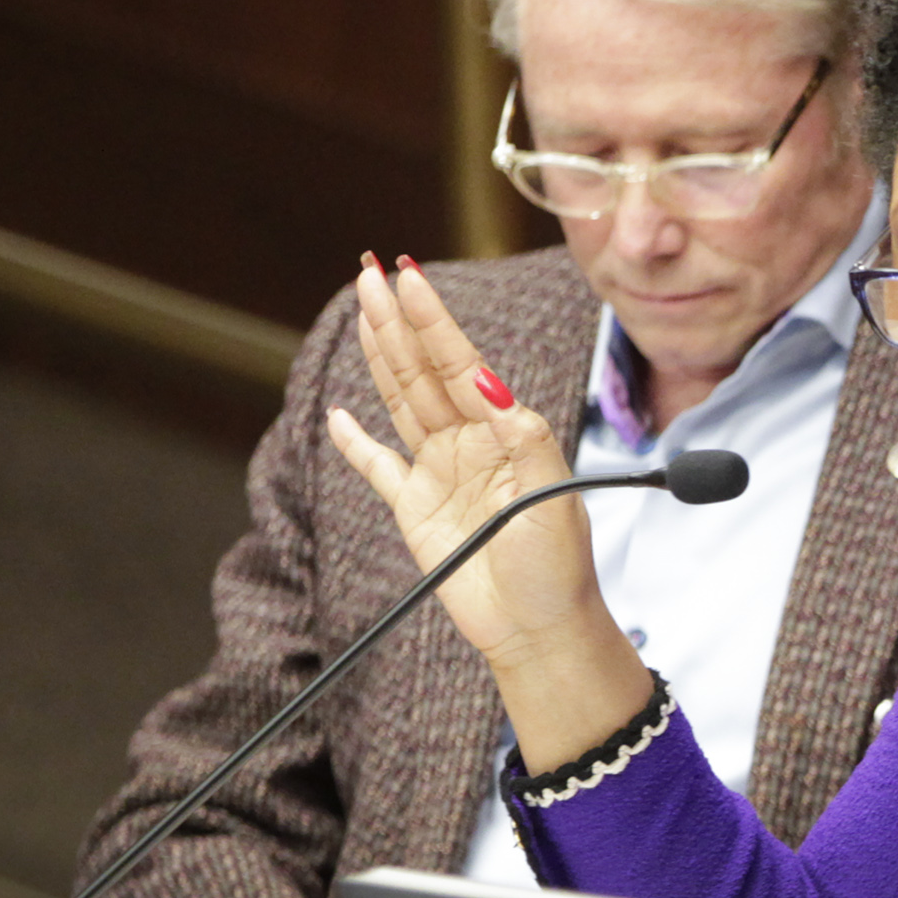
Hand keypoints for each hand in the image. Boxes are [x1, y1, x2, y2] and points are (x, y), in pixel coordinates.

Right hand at [327, 257, 598, 664]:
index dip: (433, 319)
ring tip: (362, 309)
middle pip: (424, 371)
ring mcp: (439, 474)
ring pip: (401, 402)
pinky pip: (379, 469)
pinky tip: (338, 415)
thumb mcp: (554, 497)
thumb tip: (490, 384)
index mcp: (505, 432)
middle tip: (369, 268)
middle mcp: (469, 443)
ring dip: (380, 356)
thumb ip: (525, 438)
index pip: (462, 363)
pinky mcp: (415, 512)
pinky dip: (356, 444)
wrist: (540, 629)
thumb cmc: (559, 566)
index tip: (408, 275)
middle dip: (397, 320)